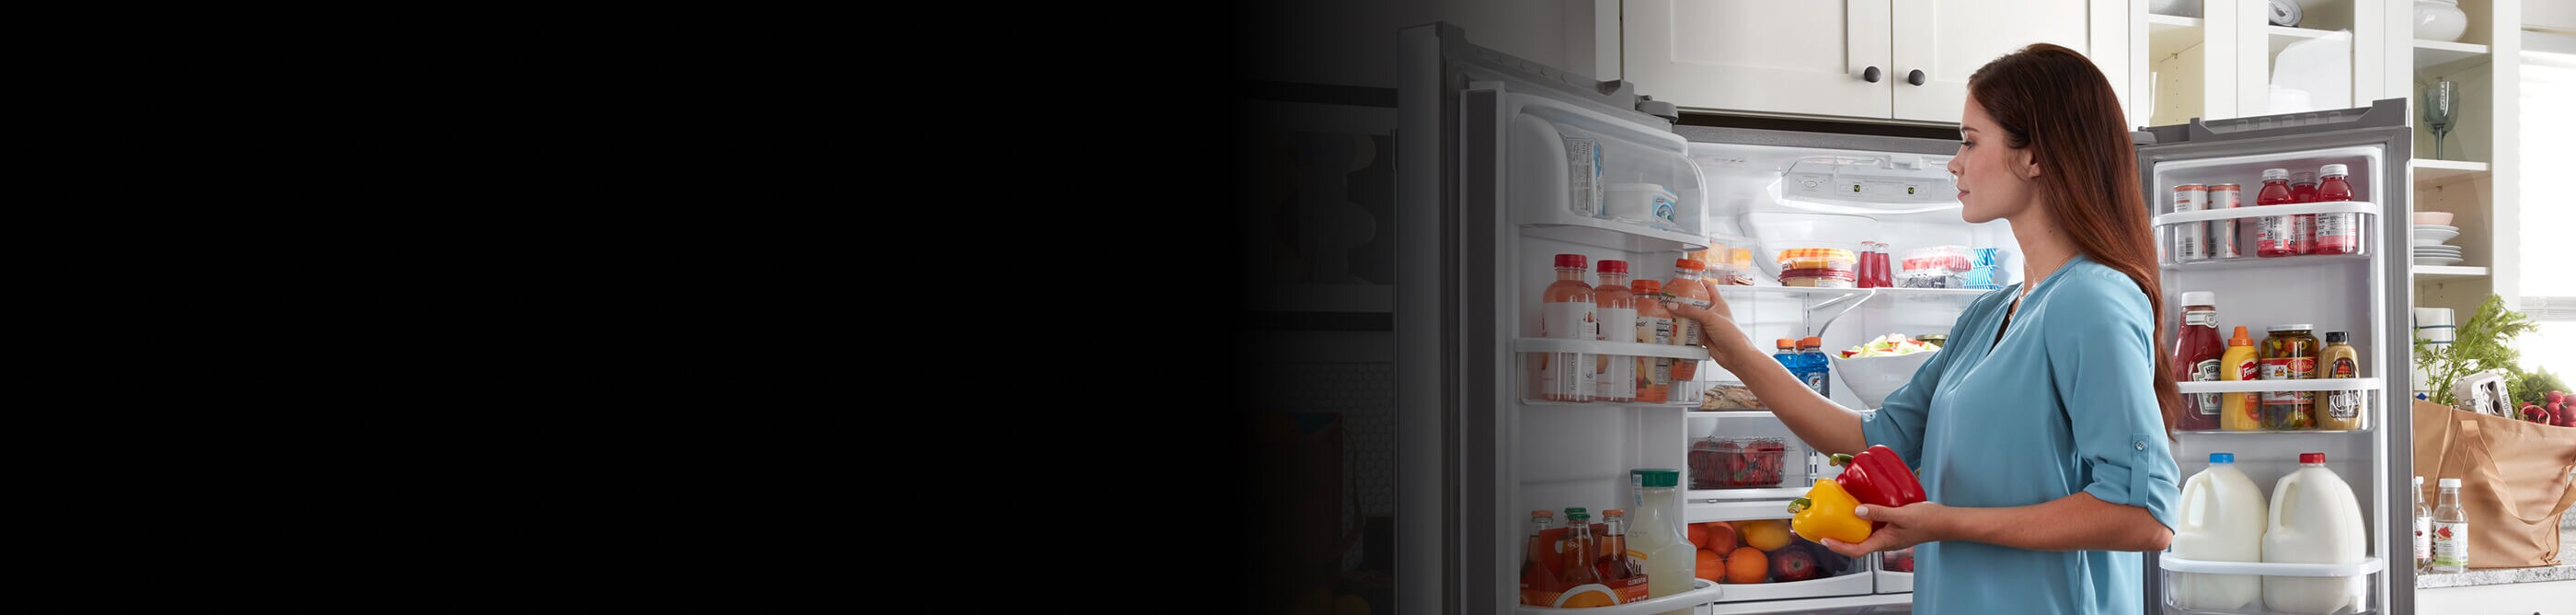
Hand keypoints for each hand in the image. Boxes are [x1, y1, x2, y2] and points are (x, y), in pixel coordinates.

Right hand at [1660, 291, 1745, 353]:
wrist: (1735, 355)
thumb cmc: (1732, 334)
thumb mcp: (1710, 317)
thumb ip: (1691, 311)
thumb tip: (1674, 306)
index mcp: (1718, 303)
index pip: (1708, 287)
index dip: (1697, 283)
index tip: (1684, 282)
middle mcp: (1712, 313)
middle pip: (1696, 303)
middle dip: (1684, 302)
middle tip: (1672, 299)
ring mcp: (1707, 325)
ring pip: (1691, 318)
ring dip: (1682, 317)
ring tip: (1670, 313)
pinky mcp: (1703, 336)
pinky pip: (1690, 331)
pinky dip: (1683, 330)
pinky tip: (1675, 328)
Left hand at [1819, 501, 1949, 557]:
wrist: (1947, 521)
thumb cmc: (1930, 521)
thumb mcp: (1902, 514)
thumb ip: (1879, 512)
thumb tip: (1858, 511)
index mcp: (1885, 542)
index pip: (1856, 550)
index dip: (1839, 546)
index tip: (1825, 539)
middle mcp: (1885, 540)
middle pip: (1857, 543)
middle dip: (1840, 536)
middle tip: (1827, 526)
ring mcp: (1889, 534)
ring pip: (1865, 533)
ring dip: (1852, 526)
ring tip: (1840, 515)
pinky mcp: (1893, 526)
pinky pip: (1875, 524)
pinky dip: (1865, 517)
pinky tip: (1862, 506)